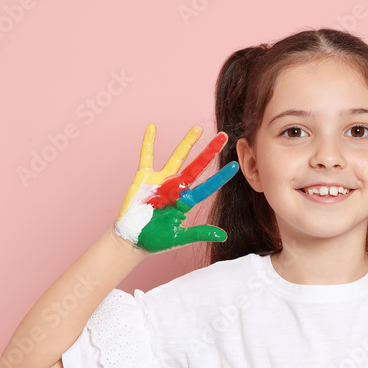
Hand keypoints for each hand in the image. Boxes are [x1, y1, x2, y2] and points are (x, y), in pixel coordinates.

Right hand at [114, 124, 238, 253]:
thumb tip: (224, 236)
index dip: (220, 176)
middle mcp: (177, 186)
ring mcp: (161, 180)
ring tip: (198, 128)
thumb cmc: (156, 240)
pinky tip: (152, 127)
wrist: (133, 239)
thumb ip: (200, 233)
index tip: (234, 166)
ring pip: (177, 156)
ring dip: (187, 142)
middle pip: (197, 165)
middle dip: (210, 151)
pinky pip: (147, 157)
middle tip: (223, 136)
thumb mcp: (180, 237)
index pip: (207, 186)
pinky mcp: (144, 177)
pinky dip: (148, 142)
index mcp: (186, 200)